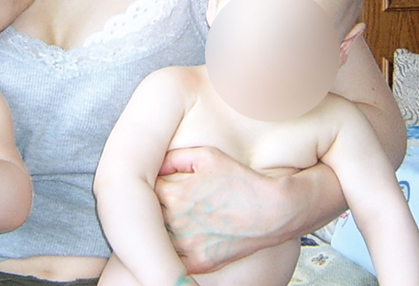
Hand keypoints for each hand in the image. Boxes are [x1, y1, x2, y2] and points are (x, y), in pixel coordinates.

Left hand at [155, 147, 299, 273]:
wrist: (271, 212)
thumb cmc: (240, 180)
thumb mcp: (207, 156)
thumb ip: (175, 157)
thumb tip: (155, 163)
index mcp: (174, 195)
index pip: (147, 190)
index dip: (155, 185)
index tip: (163, 183)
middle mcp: (176, 222)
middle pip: (150, 215)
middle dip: (157, 206)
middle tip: (172, 201)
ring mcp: (187, 246)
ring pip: (160, 238)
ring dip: (163, 228)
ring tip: (182, 217)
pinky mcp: (198, 263)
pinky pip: (175, 258)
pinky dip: (176, 249)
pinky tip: (189, 236)